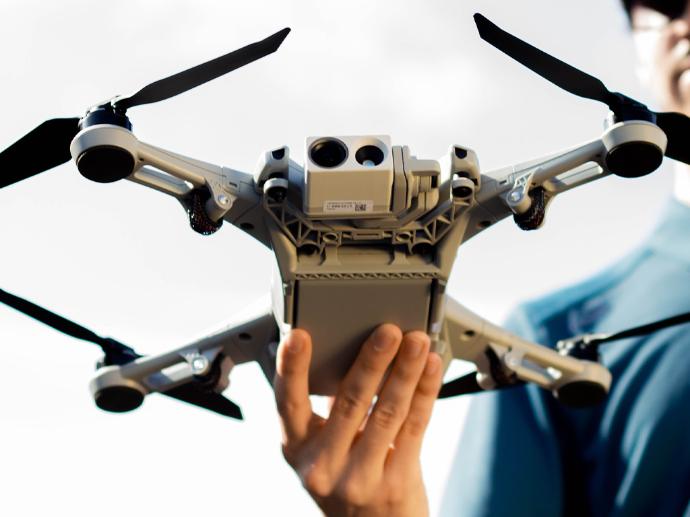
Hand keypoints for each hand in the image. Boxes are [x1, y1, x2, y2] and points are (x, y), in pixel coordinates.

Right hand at [274, 324, 442, 516]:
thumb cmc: (345, 480)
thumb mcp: (322, 449)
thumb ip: (330, 409)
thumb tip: (351, 351)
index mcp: (296, 449)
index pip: (288, 403)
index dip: (291, 368)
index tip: (297, 336)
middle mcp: (322, 466)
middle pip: (349, 402)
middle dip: (371, 361)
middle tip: (386, 331)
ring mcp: (358, 478)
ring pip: (386, 413)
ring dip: (406, 372)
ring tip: (417, 343)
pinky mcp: (394, 484)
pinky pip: (413, 428)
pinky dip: (424, 393)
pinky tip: (430, 370)